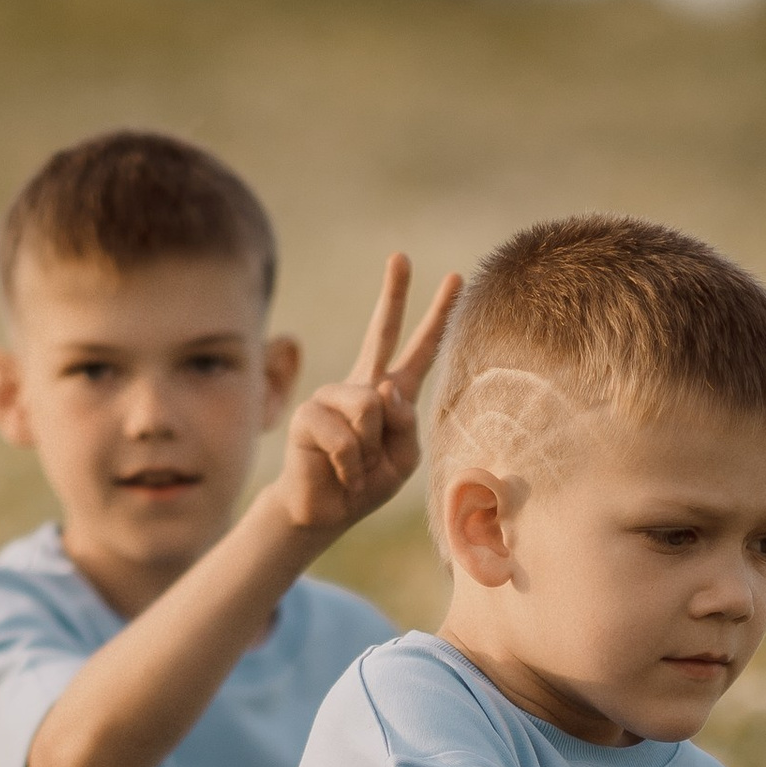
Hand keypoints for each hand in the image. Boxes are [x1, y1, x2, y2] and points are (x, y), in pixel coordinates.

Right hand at [275, 253, 460, 542]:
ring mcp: (333, 395)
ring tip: (355, 467)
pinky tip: (338, 471)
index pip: (419, 350)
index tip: (456, 279)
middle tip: (402, 256)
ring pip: (370, 407)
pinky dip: (349, 463)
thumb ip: (405, 423)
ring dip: (368, 450)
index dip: (438, 317)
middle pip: (383, 331)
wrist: (323, 511)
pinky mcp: (308, 413)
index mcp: (392, 394)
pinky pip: (346, 435)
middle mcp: (363, 386)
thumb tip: (383, 387)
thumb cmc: (364, 484)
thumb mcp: (402, 460)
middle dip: (393, 293)